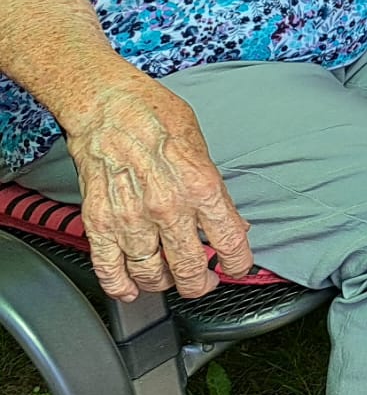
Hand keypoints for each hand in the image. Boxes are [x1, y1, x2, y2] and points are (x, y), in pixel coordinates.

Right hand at [64, 74, 251, 302]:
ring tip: (169, 279)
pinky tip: (130, 288)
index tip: (238, 268)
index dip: (239, 263)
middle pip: (189, 268)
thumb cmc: (156, 116)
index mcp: (201, 187)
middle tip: (204, 281)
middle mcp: (168, 208)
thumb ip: (213, 189)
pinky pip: (109, 268)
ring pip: (151, 274)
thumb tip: (230, 220)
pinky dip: (120, 286)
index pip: (230, 241)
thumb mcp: (202, 148)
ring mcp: (131, 219)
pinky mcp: (99, 223)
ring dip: (163, 283)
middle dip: (200, 283)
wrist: (108, 105)